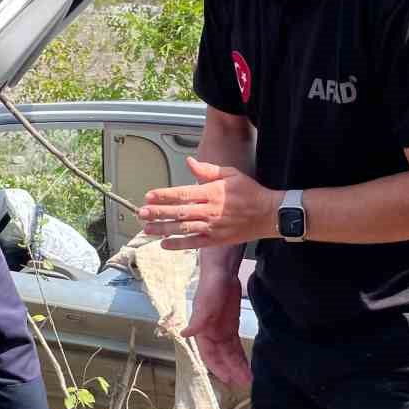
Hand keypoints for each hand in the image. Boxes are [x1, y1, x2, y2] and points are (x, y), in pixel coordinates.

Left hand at [139, 157, 282, 250]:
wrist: (268, 214)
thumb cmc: (249, 192)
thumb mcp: (230, 174)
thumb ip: (208, 170)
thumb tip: (190, 162)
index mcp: (212, 193)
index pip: (183, 194)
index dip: (164, 195)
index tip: (149, 196)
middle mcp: (210, 211)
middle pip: (179, 212)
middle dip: (158, 213)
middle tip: (141, 213)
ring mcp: (212, 227)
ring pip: (183, 228)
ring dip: (163, 229)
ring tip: (147, 229)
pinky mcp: (216, 240)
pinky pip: (194, 243)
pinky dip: (179, 245)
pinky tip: (165, 244)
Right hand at [185, 273, 250, 388]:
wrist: (222, 272)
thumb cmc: (210, 287)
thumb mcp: (204, 305)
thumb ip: (196, 321)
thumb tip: (183, 334)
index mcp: (202, 332)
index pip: (209, 355)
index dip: (217, 368)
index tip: (228, 379)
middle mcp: (211, 335)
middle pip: (222, 357)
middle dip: (232, 370)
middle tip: (244, 383)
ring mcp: (222, 331)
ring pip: (230, 354)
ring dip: (238, 366)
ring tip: (249, 378)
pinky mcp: (232, 326)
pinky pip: (236, 345)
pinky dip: (241, 356)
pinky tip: (247, 365)